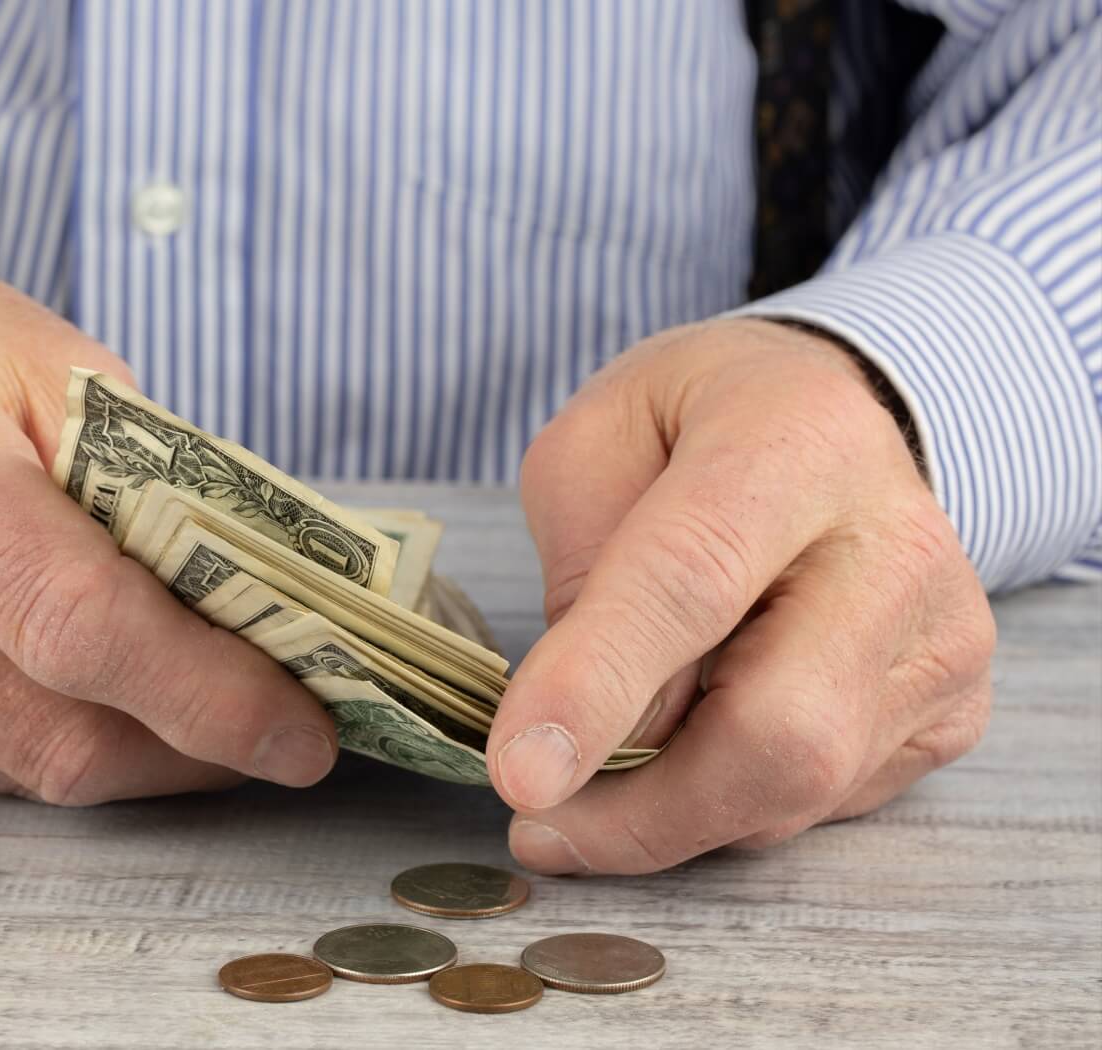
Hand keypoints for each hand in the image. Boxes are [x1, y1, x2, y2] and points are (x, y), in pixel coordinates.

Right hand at [0, 238, 336, 802]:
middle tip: (280, 719)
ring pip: (25, 772)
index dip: (209, 696)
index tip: (304, 733)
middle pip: (61, 736)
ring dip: (136, 751)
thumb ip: (157, 488)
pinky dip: (52, 737)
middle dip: (196, 747)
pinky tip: (78, 681)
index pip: (79, 628)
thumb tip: (269, 614)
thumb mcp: (56, 365)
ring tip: (199, 695)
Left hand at [493, 319, 995, 872]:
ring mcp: (942, 638)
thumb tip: (593, 733)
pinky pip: (825, 804)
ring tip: (595, 782)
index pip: (691, 582)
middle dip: (641, 810)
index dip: (598, 688)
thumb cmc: (689, 430)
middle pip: (780, 729)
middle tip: (539, 823)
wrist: (827, 422)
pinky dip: (731, 804)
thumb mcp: (592, 446)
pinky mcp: (953, 710)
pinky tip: (691, 749)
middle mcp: (897, 544)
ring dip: (673, 816)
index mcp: (794, 443)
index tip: (518, 776)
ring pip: (799, 789)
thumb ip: (583, 573)